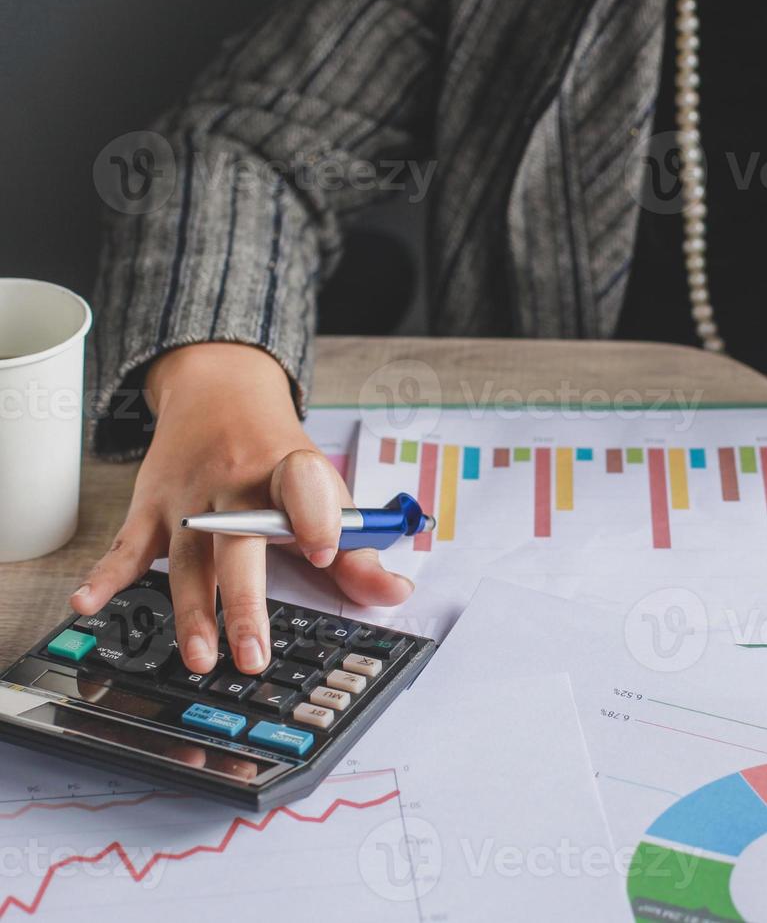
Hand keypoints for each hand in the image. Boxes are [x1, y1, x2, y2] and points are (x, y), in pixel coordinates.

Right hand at [70, 344, 412, 675]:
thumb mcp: (327, 490)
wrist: (221, 393)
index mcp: (289, 471)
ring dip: (191, 611)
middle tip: (253, 653)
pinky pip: (125, 546)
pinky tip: (87, 604)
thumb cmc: (279, 454)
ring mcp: (189, 496)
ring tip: (200, 657)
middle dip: (244, 602)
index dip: (315, 517)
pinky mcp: (150, 507)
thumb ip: (359, 550)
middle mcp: (236, 483)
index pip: (304, 487)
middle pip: (239, 544)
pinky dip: (105, 577)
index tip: (325, 551)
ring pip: (187, 558)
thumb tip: (395, 595)